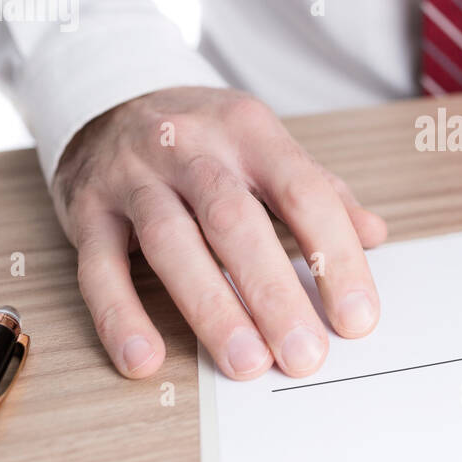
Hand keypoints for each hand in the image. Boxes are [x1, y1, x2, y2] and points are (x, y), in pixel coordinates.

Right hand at [52, 87, 386, 379]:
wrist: (109, 99)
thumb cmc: (204, 138)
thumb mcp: (265, 146)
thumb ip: (319, 190)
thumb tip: (375, 235)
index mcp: (249, 131)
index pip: (303, 193)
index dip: (335, 256)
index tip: (356, 317)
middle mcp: (190, 147)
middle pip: (235, 222)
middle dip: (274, 293)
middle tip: (305, 354)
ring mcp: (133, 176)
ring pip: (171, 244)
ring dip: (211, 308)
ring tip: (246, 362)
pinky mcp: (87, 210)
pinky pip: (100, 268)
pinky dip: (120, 316)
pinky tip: (145, 359)